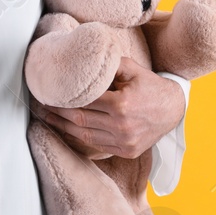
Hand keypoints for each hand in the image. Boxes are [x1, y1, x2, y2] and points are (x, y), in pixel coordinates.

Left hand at [34, 57, 183, 159]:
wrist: (174, 109)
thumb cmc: (150, 86)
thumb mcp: (132, 69)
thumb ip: (107, 66)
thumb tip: (81, 63)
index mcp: (121, 104)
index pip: (83, 101)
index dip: (63, 98)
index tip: (48, 94)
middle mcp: (121, 126)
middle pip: (79, 119)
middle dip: (57, 113)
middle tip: (41, 106)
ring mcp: (124, 142)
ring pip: (84, 135)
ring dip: (63, 127)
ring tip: (49, 118)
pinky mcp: (126, 152)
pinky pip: (96, 145)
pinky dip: (80, 137)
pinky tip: (68, 130)